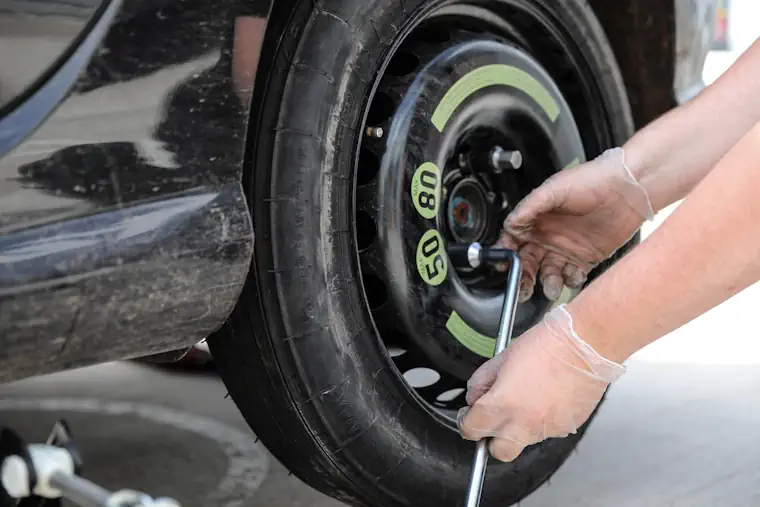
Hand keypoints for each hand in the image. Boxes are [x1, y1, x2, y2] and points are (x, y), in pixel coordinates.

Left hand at [457, 305, 625, 462]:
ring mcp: (547, 429)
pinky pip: (547, 432)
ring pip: (524, 441)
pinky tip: (547, 398)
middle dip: (492, 439)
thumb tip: (475, 398)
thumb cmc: (546, 345)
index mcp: (503, 404)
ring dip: (519, 427)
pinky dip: (542, 420)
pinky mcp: (567, 428)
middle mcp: (524, 423)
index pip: (472, 430)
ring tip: (529, 398)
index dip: (466, 422)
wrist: (584, 344)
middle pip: (498, 452)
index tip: (469, 415)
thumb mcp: (501, 358)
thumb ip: (481, 382)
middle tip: (494, 419)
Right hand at [501, 148, 653, 301]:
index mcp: (536, 219)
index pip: (513, 240)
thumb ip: (530, 207)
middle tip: (524, 286)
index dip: (507, 253)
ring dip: (547, 283)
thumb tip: (510, 223)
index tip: (505, 264)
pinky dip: (570, 281)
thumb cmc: (591, 180)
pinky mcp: (586, 258)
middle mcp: (549, 236)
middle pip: (528, 262)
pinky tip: (572, 275)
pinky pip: (572, 276)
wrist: (627, 189)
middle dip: (524, 276)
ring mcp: (566, 249)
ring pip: (549, 273)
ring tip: (551, 287)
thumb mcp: (554, 189)